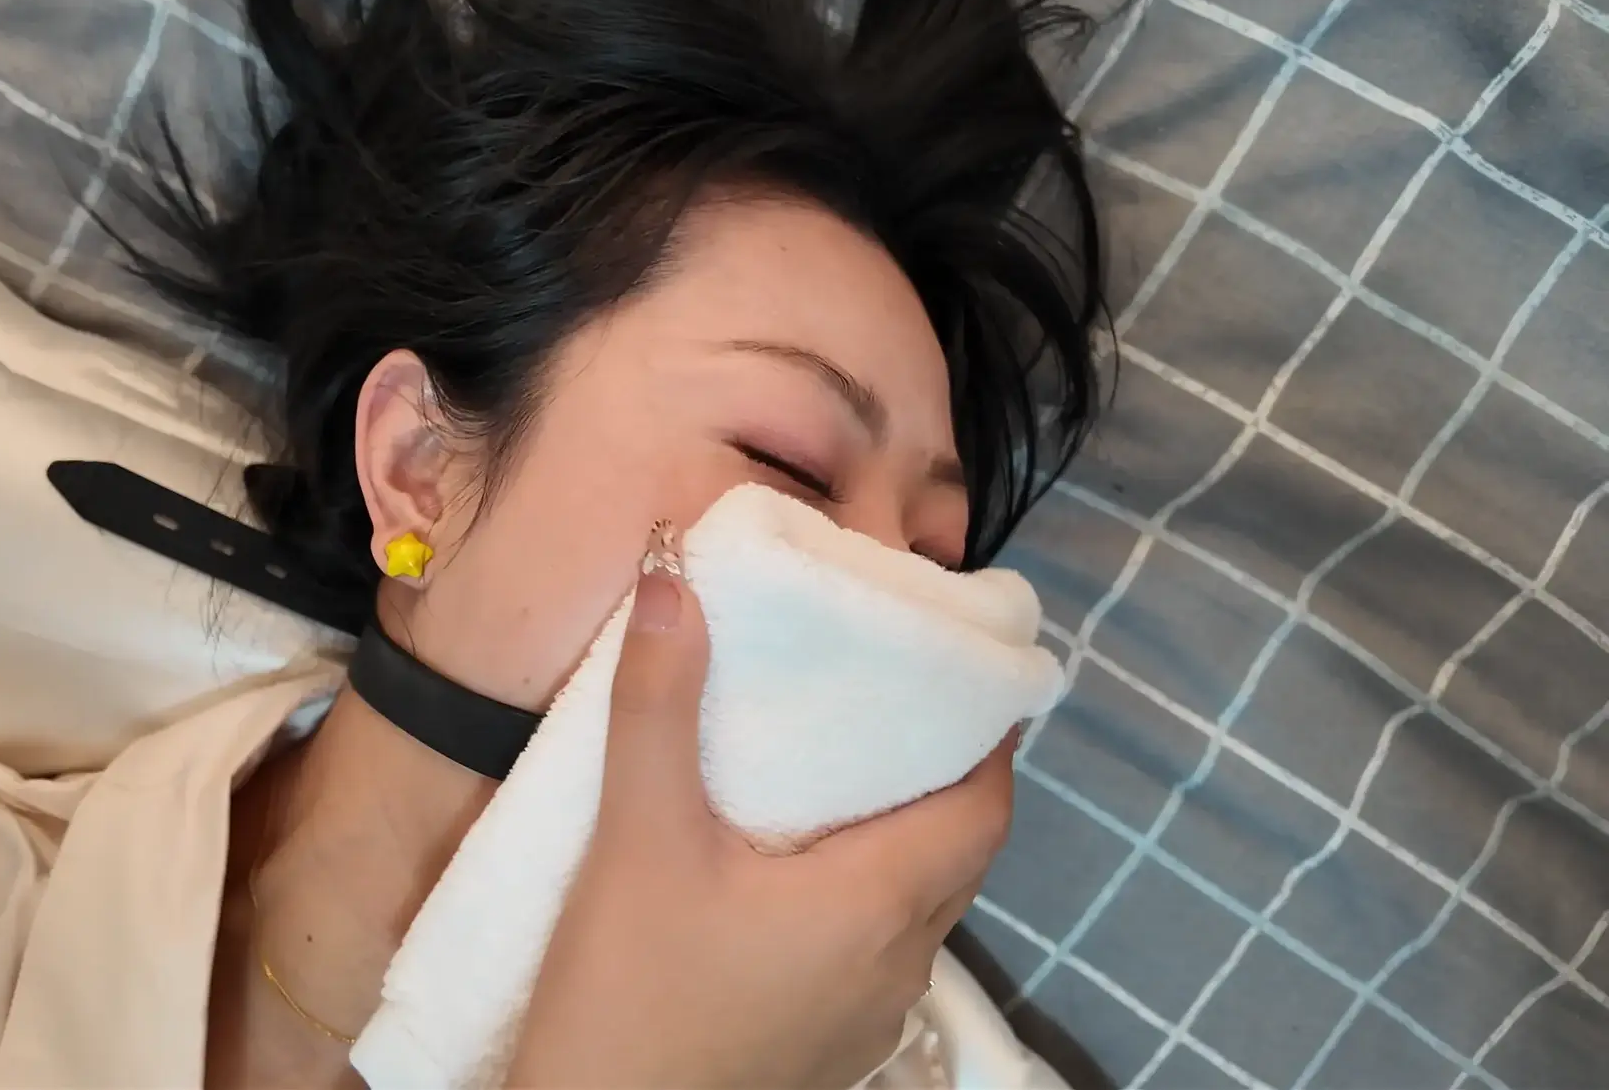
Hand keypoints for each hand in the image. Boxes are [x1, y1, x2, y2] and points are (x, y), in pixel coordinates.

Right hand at [507, 565, 1019, 1088]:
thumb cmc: (629, 996)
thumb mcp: (636, 839)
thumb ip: (657, 707)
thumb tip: (675, 577)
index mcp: (879, 902)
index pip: (986, 808)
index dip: (991, 740)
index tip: (964, 677)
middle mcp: (899, 963)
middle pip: (959, 856)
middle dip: (944, 781)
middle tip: (895, 709)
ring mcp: (869, 1019)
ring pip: (919, 911)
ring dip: (902, 844)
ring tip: (841, 780)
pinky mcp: (828, 1053)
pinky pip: (877, 955)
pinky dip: (863, 901)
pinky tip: (790, 880)